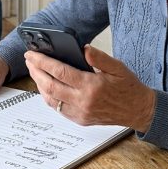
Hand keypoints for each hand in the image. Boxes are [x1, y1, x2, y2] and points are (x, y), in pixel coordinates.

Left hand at [24, 45, 155, 131]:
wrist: (138, 110)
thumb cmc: (128, 87)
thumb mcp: (117, 67)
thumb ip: (99, 57)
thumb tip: (83, 48)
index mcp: (91, 86)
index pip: (59, 72)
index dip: (43, 62)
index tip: (32, 54)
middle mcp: (83, 101)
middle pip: (49, 86)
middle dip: (36, 71)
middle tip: (29, 60)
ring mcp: (80, 113)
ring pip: (50, 99)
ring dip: (39, 84)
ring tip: (34, 71)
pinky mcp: (80, 120)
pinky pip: (58, 109)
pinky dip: (48, 97)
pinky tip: (46, 87)